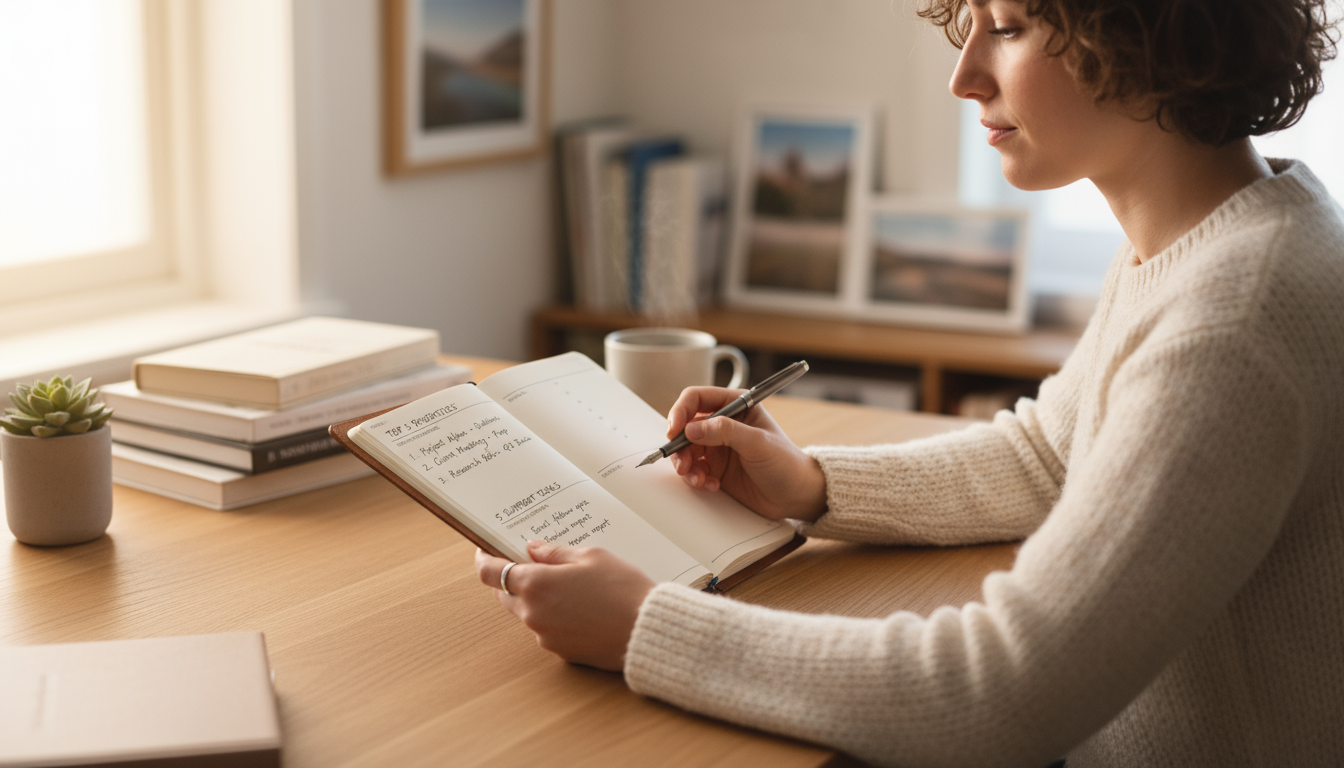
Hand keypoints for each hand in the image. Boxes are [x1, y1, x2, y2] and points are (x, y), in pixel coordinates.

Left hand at [475, 541, 653, 670]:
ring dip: (540, 599)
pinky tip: (583, 609)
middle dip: (515, 579)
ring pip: (529, 613)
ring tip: (572, 587)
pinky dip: (556, 618)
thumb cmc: (622, 589)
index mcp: (535, 584)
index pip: (490, 573)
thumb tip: (533, 550)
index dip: (483, 560)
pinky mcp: (561, 652)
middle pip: (506, 594)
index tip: (482, 552)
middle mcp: (532, 613)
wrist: (646, 632)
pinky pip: (548, 629)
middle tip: (536, 565)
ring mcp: (545, 636)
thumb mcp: (591, 556)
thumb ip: (555, 553)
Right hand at [667, 386, 826, 522]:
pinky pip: (693, 469)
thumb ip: (725, 432)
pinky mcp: (715, 468)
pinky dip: (696, 478)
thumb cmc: (786, 463)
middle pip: (685, 426)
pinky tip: (712, 485)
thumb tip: (692, 428)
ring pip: (685, 450)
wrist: (796, 496)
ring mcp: (717, 446)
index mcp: (736, 405)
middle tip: (682, 463)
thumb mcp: (758, 443)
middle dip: (680, 446)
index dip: (681, 412)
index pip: (697, 398)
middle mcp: (723, 424)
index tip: (675, 430)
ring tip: (697, 479)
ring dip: (686, 465)